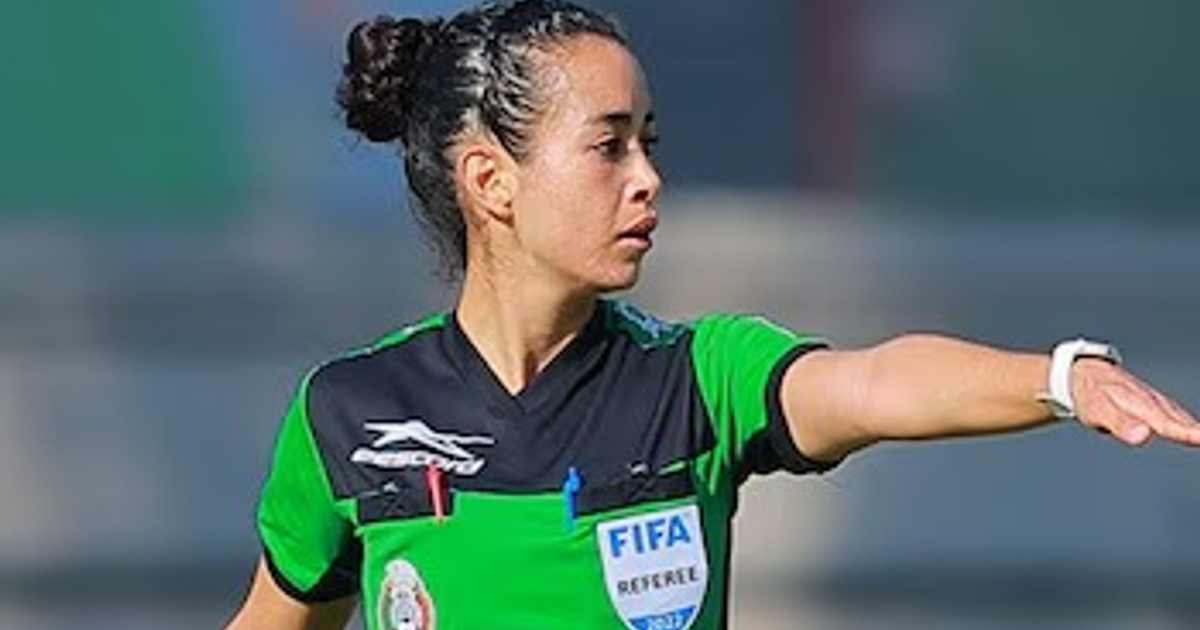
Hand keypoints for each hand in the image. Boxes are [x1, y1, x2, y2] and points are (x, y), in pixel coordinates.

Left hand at [1072, 358, 1199, 445]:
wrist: (1082, 372)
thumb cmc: (1089, 393)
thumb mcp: (1098, 410)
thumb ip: (1120, 423)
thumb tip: (1144, 436)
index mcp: (1139, 403)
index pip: (1167, 423)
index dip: (1187, 433)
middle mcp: (1150, 400)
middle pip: (1179, 419)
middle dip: (1197, 431)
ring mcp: (1151, 399)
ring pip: (1178, 415)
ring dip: (1194, 427)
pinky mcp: (1149, 401)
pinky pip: (1173, 412)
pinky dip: (1186, 421)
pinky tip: (1192, 429)